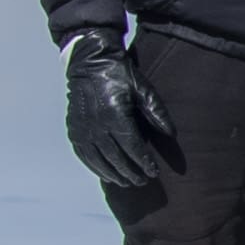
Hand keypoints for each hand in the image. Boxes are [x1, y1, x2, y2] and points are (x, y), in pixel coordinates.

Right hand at [63, 37, 184, 192]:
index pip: (132, 146)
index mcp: (115, 114)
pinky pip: (84, 154)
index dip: (143, 162)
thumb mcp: (143, 88)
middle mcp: (96, 124)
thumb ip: (157, 112)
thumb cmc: (120, 74)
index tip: (154, 172)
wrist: (90, 62)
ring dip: (113, 174)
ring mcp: (82, 128)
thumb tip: (171, 134)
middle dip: (130, 172)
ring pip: (98, 160)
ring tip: (126, 182)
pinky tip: (105, 173)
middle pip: (115, 157)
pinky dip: (95, 167)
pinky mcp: (73, 128)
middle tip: (142, 181)